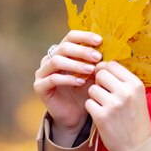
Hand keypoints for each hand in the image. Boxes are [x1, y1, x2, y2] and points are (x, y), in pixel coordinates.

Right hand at [34, 30, 102, 144]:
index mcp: (62, 52)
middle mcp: (50, 59)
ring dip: (76, 64)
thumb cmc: (85, 91)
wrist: (75, 114)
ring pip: (57, 61)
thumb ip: (96, 62)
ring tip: (91, 69)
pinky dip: (68, 79)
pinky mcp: (40, 87)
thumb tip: (110, 48)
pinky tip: (81, 82)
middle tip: (98, 57)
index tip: (100, 40)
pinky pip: (53, 79)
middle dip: (82, 51)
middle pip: (64, 47)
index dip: (84, 36)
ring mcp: (42, 72)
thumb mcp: (93, 74)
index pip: (71, 37)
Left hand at [86, 61, 150, 150]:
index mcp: (135, 84)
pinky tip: (101, 115)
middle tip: (104, 92)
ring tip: (105, 105)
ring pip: (92, 89)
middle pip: (100, 73)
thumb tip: (103, 65)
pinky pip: (88, 103)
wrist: (136, 146)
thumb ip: (123, 81)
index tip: (105, 77)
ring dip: (95, 96)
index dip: (105, 69)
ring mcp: (113, 104)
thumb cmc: (136, 119)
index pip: (112, 64)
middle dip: (99, 82)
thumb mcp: (137, 96)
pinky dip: (92, 108)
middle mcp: (125, 92)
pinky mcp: (101, 116)